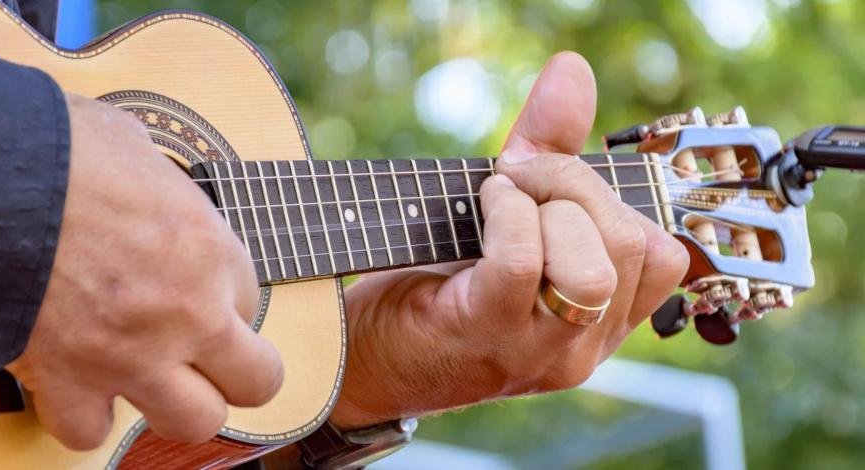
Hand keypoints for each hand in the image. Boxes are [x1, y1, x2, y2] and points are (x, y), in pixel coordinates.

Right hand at [6, 94, 282, 449]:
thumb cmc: (54, 146)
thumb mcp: (130, 144)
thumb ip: (154, 183)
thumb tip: (139, 185)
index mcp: (209, 248)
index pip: (250, 298)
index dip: (221, 295)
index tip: (193, 287)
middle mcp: (187, 312)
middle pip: (258, 380)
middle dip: (238, 371)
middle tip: (206, 356)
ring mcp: (133, 355)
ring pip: (195, 421)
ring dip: (176, 403)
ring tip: (149, 377)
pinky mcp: (68, 380)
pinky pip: (89, 431)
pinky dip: (82, 415)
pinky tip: (75, 387)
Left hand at [329, 52, 688, 427]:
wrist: (364, 352)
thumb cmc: (437, 283)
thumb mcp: (507, 217)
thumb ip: (548, 149)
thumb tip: (571, 69)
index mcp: (601, 322)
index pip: (662, 257)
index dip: (615, 199)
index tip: (550, 179)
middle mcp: (584, 346)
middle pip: (634, 249)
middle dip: (577, 187)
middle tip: (519, 177)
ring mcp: (540, 353)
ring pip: (593, 265)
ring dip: (546, 205)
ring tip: (499, 196)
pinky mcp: (488, 338)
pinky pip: (523, 262)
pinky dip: (506, 213)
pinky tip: (484, 202)